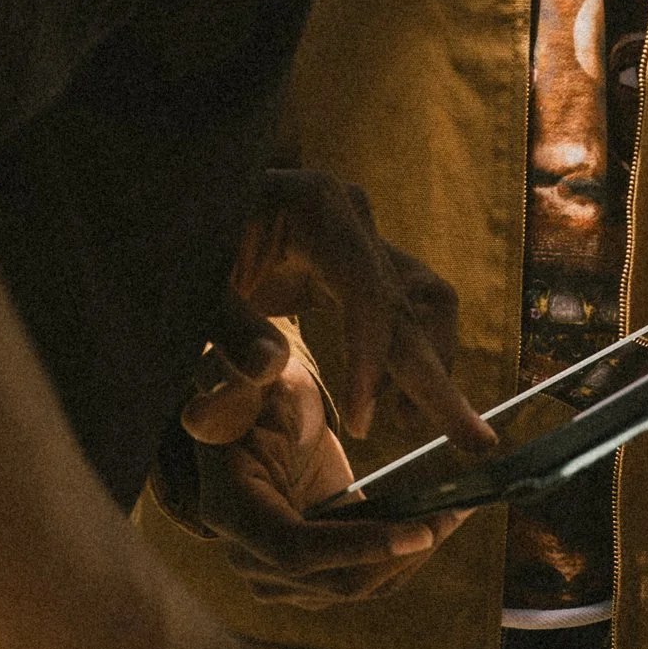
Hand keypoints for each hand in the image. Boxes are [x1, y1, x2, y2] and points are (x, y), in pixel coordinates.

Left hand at [183, 171, 490, 455]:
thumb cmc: (176, 245)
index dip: (371, 364)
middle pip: (409, 303)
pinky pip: (400, 312)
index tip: (367, 428)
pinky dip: (404, 359)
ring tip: (416, 431)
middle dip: (436, 379)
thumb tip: (267, 366)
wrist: (172, 212)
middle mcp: (352, 217)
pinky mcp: (355, 263)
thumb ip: (223, 328)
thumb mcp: (189, 288)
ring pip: (423, 307)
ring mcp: (359, 237)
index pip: (367, 293)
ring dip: (429, 367)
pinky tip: (394, 409)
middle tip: (475, 441)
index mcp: (317, 207)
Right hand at [193, 334, 464, 600]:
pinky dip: (406, 553)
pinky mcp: (315, 570)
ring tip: (456, 513)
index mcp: (226, 506)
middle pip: (332, 580)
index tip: (418, 533)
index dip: (356, 547)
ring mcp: (280, 573)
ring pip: (357, 586)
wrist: (258, 412)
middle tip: (453, 515)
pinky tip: (440, 520)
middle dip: (400, 553)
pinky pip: (367, 576)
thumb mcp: (248, 364)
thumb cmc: (251, 385)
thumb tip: (260, 362)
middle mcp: (247, 554)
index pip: (292, 549)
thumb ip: (246, 358)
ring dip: (412, 556)